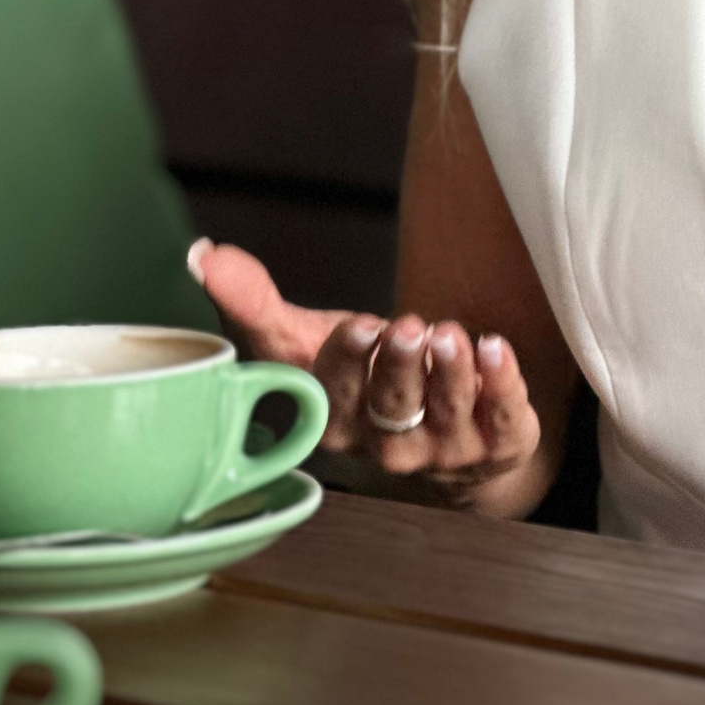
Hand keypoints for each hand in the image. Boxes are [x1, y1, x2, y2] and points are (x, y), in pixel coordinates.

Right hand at [189, 240, 544, 504]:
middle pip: (391, 406)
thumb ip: (257, 304)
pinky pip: (503, 417)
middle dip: (397, 365)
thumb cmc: (365, 379)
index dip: (348, 364)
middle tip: (406, 326)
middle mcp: (388, 446)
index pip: (336, 398)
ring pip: (446, 411)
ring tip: (452, 333)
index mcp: (335, 422)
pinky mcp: (500, 443)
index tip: (360, 326)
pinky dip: (501, 383)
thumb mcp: (311, 342)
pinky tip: (495, 346)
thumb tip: (201, 254)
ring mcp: (446, 450)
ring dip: (450, 371)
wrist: (450, 432)